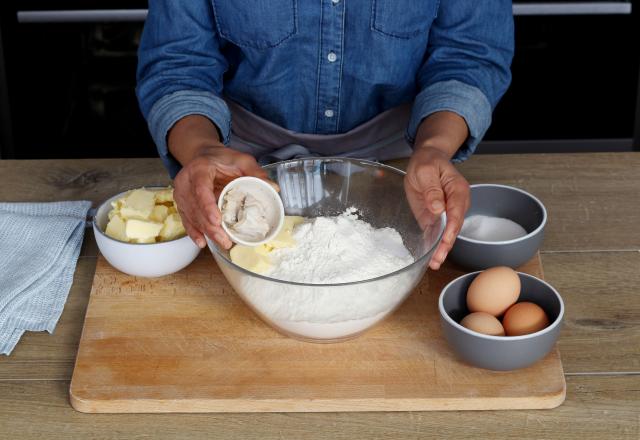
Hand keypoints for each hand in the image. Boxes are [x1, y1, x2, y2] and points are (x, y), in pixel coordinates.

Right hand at [173, 144, 268, 249]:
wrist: (204, 156)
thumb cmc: (223, 158)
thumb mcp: (241, 160)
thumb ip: (255, 172)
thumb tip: (274, 188)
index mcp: (199, 169)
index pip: (200, 189)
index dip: (207, 206)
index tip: (216, 220)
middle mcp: (186, 182)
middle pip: (195, 207)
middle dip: (210, 226)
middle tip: (225, 240)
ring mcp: (181, 194)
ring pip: (191, 216)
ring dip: (206, 232)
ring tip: (222, 242)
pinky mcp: (182, 203)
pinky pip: (186, 220)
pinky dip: (194, 232)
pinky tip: (202, 242)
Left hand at [405, 145, 469, 269]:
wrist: (426, 160)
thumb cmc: (428, 162)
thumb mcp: (426, 170)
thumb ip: (432, 189)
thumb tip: (438, 207)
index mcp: (458, 190)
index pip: (457, 211)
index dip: (452, 227)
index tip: (446, 240)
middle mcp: (456, 204)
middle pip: (454, 227)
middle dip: (446, 244)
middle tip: (438, 258)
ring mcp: (447, 212)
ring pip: (447, 233)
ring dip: (441, 249)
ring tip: (434, 263)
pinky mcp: (437, 218)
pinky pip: (437, 233)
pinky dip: (434, 245)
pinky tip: (430, 258)